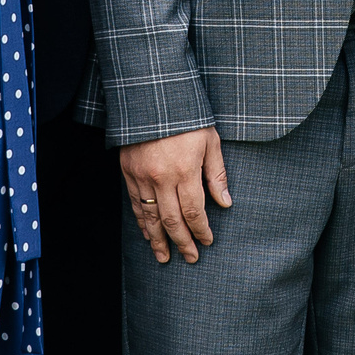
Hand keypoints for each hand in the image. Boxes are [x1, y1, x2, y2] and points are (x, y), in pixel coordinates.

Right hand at [120, 128, 230, 264]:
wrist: (151, 96)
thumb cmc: (187, 116)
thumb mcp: (210, 140)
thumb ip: (216, 174)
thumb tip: (225, 202)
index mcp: (185, 170)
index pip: (194, 211)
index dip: (201, 230)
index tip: (207, 241)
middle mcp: (161, 178)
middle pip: (172, 220)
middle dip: (182, 242)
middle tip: (190, 258)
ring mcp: (142, 176)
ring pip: (150, 217)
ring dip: (158, 240)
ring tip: (164, 257)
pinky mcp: (128, 171)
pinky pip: (134, 204)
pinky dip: (141, 222)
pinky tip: (147, 234)